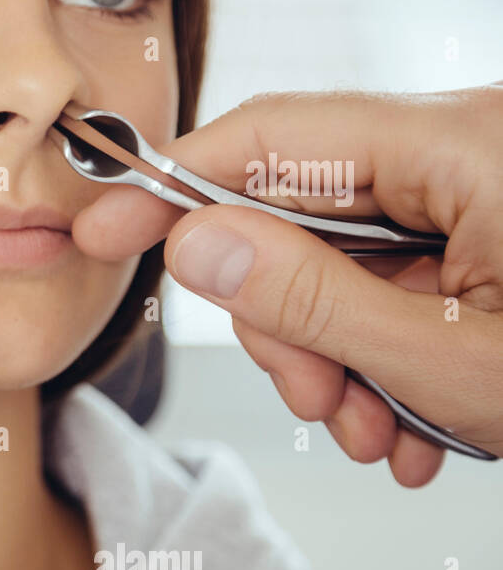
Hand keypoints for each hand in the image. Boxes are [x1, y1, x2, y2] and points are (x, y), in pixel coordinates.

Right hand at [71, 85, 502, 485]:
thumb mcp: (448, 356)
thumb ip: (312, 297)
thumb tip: (193, 246)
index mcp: (465, 143)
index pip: (274, 138)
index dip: (174, 186)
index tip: (105, 231)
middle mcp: (464, 149)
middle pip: (300, 212)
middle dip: (285, 323)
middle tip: (310, 399)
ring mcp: (476, 192)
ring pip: (338, 260)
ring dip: (334, 357)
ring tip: (376, 432)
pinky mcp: (483, 233)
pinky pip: (387, 278)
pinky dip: (378, 352)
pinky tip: (407, 420)